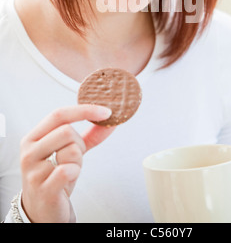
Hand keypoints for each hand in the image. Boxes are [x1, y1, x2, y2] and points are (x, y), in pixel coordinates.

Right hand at [20, 104, 114, 222]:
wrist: (43, 210)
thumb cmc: (56, 177)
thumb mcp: (70, 152)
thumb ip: (89, 135)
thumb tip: (110, 120)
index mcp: (34, 137)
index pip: (59, 114)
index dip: (84, 110)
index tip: (106, 112)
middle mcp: (29, 151)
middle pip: (67, 131)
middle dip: (80, 144)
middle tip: (74, 159)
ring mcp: (34, 170)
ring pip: (71, 150)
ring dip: (78, 161)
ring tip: (68, 171)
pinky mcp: (43, 189)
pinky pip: (69, 170)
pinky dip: (75, 173)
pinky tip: (67, 180)